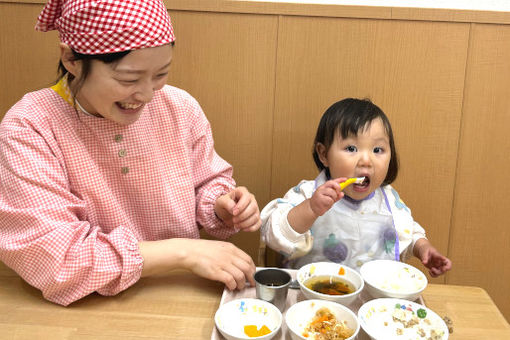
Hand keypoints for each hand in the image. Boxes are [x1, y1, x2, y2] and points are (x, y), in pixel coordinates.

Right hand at [139, 238, 255, 289]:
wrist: (189, 251)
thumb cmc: (201, 249)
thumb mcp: (219, 246)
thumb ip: (229, 253)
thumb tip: (236, 263)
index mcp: (231, 248)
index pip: (248, 259)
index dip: (253, 269)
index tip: (252, 274)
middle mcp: (229, 255)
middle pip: (247, 268)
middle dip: (251, 278)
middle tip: (251, 284)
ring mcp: (223, 264)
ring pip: (241, 276)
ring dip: (241, 284)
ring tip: (239, 287)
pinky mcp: (216, 272)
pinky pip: (230, 280)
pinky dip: (233, 285)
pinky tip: (231, 287)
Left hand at [214, 186, 260, 231]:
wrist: (225, 212)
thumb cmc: (224, 204)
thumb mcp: (221, 201)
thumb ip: (227, 203)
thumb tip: (233, 209)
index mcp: (242, 192)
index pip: (246, 197)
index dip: (241, 206)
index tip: (233, 213)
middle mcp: (251, 199)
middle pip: (253, 207)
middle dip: (242, 216)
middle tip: (234, 220)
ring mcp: (255, 208)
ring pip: (256, 216)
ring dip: (245, 223)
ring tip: (236, 225)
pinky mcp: (256, 217)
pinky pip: (258, 224)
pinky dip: (251, 228)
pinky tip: (243, 228)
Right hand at [309, 178, 344, 215]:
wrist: (312, 208)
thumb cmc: (320, 203)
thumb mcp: (330, 198)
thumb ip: (336, 196)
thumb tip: (342, 194)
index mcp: (324, 187)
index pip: (332, 181)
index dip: (340, 179)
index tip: (345, 179)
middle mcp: (321, 188)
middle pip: (332, 184)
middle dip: (338, 188)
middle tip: (337, 194)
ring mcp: (320, 193)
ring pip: (332, 193)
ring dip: (333, 198)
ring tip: (329, 202)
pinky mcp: (319, 198)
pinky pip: (330, 200)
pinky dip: (330, 203)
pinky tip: (326, 204)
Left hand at [414, 239, 451, 276]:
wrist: (422, 251)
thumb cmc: (425, 249)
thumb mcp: (424, 251)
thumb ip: (424, 257)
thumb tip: (424, 262)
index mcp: (440, 257)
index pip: (448, 262)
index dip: (448, 266)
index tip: (445, 268)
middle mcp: (440, 262)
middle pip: (445, 269)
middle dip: (441, 271)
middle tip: (433, 269)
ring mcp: (437, 266)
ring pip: (441, 273)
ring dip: (436, 273)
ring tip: (430, 270)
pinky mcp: (434, 269)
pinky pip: (436, 274)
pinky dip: (433, 275)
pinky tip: (429, 271)